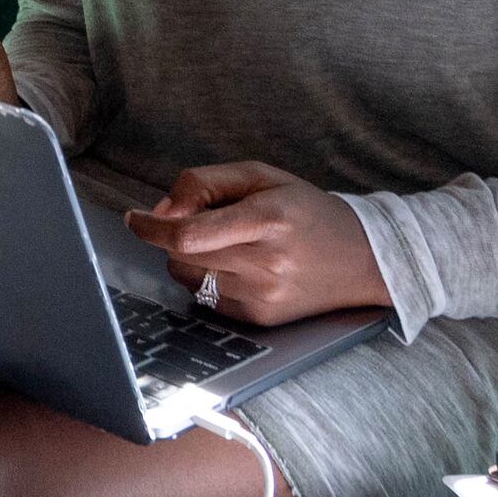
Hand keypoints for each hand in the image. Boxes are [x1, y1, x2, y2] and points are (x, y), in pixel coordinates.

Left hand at [124, 161, 390, 328]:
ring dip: (189, 258)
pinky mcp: (260, 320)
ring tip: (224, 244)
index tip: (134, 219)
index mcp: (267, 219)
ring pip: (188, 277)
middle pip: (181, 254)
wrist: (363, 259)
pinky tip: (238, 267)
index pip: (188, 233)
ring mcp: (263, 297)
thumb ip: (204, 184)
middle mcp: (266, 263)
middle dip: (172, 236)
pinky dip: (208, 279)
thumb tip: (161, 211)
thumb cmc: (306, 210)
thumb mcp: (261, 176)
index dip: (151, 227)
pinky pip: (207, 298)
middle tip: (195, 221)